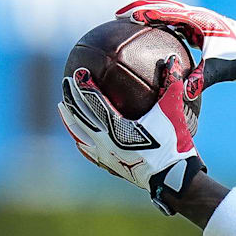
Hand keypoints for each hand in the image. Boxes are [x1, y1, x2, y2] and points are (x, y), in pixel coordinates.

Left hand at [57, 55, 205, 214]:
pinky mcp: (108, 165)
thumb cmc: (173, 143)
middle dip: (71, 97)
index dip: (85, 86)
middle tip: (65, 82)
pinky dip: (80, 139)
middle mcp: (104, 141)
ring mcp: (104, 155)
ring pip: (78, 133)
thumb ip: (171, 85)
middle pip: (80, 115)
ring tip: (62, 106)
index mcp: (116, 127)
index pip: (94, 102)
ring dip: (69, 118)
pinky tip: (77, 136)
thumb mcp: (173, 111)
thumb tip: (172, 59)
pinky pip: (87, 150)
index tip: (78, 73)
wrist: (173, 177)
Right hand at [116, 0, 235, 99]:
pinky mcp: (201, 31)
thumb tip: (181, 92)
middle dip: (142, 9)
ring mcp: (199, 22)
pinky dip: (161, 30)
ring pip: (169, 15)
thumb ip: (202, 78)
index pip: (168, 12)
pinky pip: (176, 27)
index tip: (125, 16)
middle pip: (164, 7)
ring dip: (151, 17)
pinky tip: (151, 43)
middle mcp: (198, 17)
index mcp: (200, 19)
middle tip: (119, 16)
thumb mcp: (221, 67)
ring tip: (129, 25)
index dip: (146, 12)